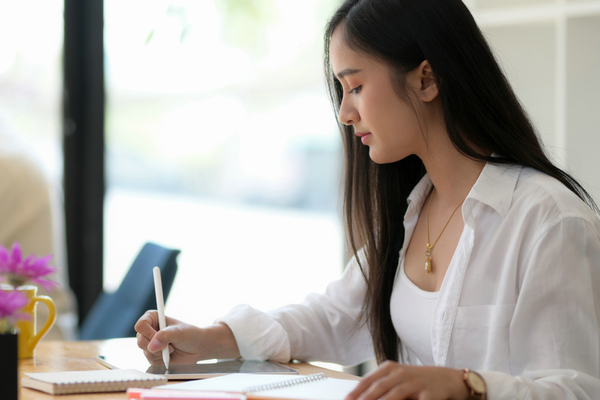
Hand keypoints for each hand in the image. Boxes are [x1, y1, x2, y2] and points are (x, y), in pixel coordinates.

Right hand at [134, 310, 240, 365]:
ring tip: (172, 349)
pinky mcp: (153, 356)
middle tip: (169, 345)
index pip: (140, 325)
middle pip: (140, 341)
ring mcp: (150, 344)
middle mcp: (150, 330)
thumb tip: (152, 346)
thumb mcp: (179, 332)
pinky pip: (151, 361)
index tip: (160, 336)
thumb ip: (165, 336)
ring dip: (160, 354)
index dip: (148, 333)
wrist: (198, 348)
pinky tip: (170, 356)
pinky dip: (162, 360)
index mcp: (154, 318)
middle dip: (156, 346)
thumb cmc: (190, 334)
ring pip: (146, 352)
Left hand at [345, 361, 468, 399]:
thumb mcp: (398, 380)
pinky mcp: (429, 393)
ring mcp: (415, 382)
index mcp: (390, 368)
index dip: (356, 392)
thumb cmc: (418, 382)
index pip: (368, 380)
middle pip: (379, 388)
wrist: (449, 379)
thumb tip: (360, 398)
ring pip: (394, 395)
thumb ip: (381, 388)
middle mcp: (401, 373)